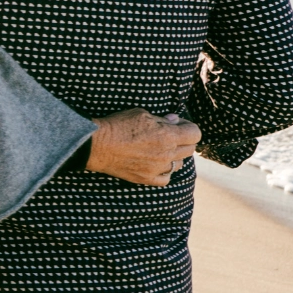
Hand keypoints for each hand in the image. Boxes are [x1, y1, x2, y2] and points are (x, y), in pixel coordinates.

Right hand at [85, 109, 200, 186]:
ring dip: (175, 156)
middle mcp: (166, 154)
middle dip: (184, 140)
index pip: (195, 134)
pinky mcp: (147, 179)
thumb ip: (162, 119)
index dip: (189, 127)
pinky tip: (156, 164)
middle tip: (171, 135)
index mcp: (167, 136)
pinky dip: (165, 171)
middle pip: (190, 149)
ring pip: (179, 164)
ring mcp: (158, 168)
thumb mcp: (141, 113)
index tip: (179, 124)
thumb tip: (174, 121)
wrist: (97, 145)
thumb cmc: (118, 125)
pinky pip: (166, 178)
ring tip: (161, 149)